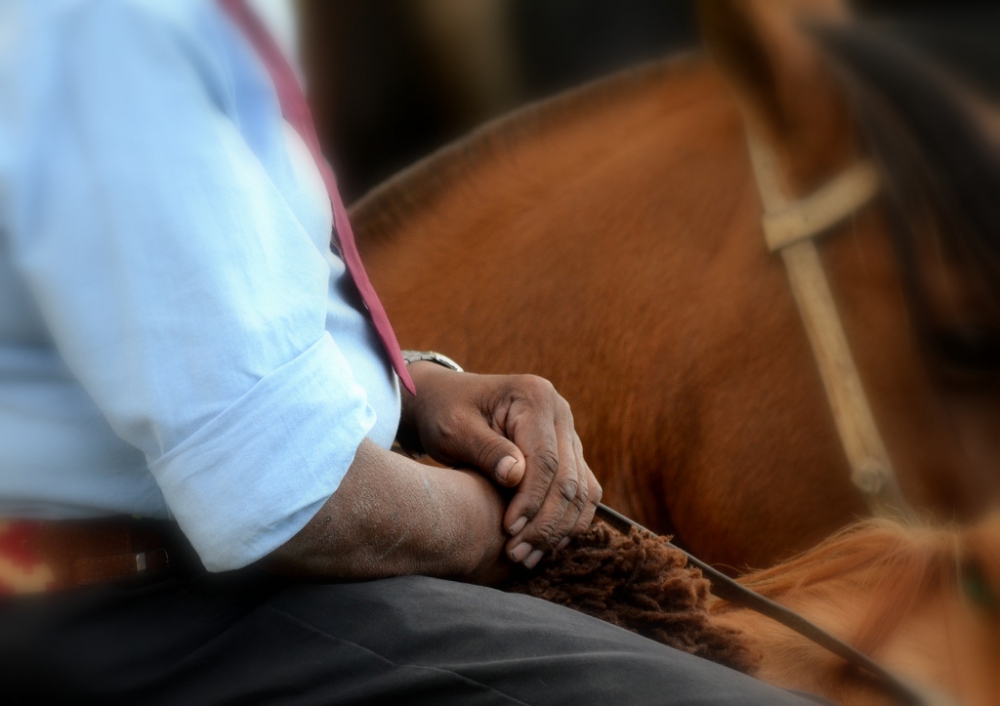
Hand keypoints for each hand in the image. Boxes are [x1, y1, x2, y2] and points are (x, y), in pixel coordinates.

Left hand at [398, 363, 601, 568]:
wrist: (447, 400)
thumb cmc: (446, 413)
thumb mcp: (455, 428)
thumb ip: (486, 450)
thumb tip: (515, 476)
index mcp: (535, 396)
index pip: (546, 460)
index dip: (531, 501)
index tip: (509, 530)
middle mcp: (560, 412)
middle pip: (569, 479)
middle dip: (545, 523)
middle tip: (517, 554)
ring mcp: (568, 432)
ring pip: (581, 490)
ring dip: (559, 529)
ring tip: (527, 557)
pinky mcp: (568, 452)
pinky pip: (583, 490)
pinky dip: (569, 520)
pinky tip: (545, 544)